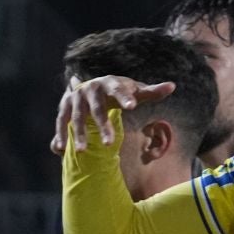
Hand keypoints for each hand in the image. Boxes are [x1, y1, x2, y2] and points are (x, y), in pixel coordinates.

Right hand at [52, 75, 175, 153]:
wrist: (89, 85)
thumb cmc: (118, 91)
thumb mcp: (134, 90)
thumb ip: (151, 92)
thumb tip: (172, 87)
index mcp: (110, 82)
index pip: (119, 90)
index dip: (125, 98)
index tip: (132, 107)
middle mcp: (90, 89)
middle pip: (97, 109)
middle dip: (102, 126)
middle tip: (110, 144)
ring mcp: (75, 99)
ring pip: (77, 118)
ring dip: (78, 135)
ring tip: (82, 151)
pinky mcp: (64, 109)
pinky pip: (61, 123)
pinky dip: (60, 136)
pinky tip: (60, 151)